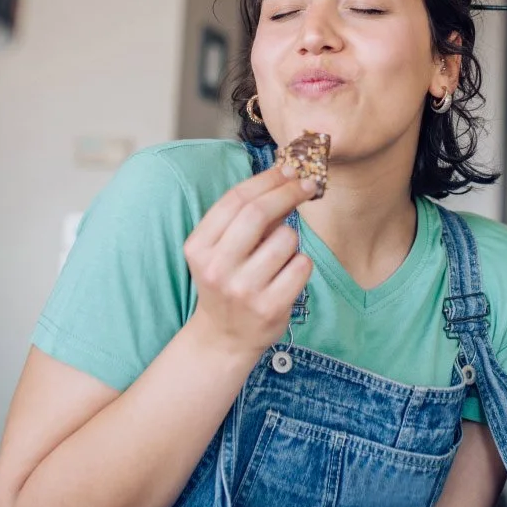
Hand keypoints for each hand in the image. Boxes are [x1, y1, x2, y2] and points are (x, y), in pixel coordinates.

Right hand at [183, 165, 315, 359]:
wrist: (224, 337)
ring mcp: (243, 290)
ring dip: (291, 238)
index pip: (235, 200)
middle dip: (288, 192)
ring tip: (278, 256)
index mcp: (199, 247)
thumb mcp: (220, 249)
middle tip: (307, 184)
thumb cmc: (227, 281)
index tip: (289, 169)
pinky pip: (301, 265)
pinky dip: (300, 263)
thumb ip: (244, 217)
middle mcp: (217, 268)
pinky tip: (286, 276)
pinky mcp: (270, 307)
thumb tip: (286, 176)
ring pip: (286, 239)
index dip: (267, 179)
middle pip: (259, 213)